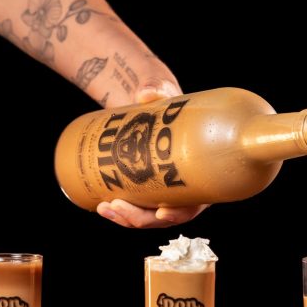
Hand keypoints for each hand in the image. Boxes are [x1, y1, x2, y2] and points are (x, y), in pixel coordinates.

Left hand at [96, 60, 209, 227]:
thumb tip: (146, 94)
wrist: (152, 102)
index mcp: (203, 172)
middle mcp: (186, 187)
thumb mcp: (166, 93)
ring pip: (149, 215)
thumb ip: (158, 88)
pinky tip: (103, 208)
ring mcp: (166, 189)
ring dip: (126, 218)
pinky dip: (121, 212)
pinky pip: (137, 207)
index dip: (180, 213)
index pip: (196, 203)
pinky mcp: (147, 187)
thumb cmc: (169, 101)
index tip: (162, 211)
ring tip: (105, 207)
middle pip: (167, 215)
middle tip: (116, 205)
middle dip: (140, 217)